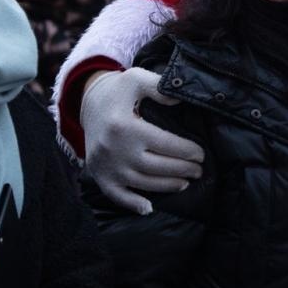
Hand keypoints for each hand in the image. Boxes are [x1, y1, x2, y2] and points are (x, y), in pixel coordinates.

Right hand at [81, 67, 203, 215]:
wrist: (86, 103)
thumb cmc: (117, 91)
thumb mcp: (136, 79)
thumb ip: (158, 87)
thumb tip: (179, 100)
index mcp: (125, 127)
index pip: (165, 144)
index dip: (187, 151)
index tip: (201, 154)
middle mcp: (115, 150)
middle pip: (157, 166)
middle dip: (183, 170)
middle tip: (199, 170)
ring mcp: (107, 166)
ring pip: (143, 183)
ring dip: (168, 186)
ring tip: (186, 182)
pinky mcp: (100, 175)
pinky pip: (117, 195)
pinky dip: (133, 204)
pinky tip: (149, 208)